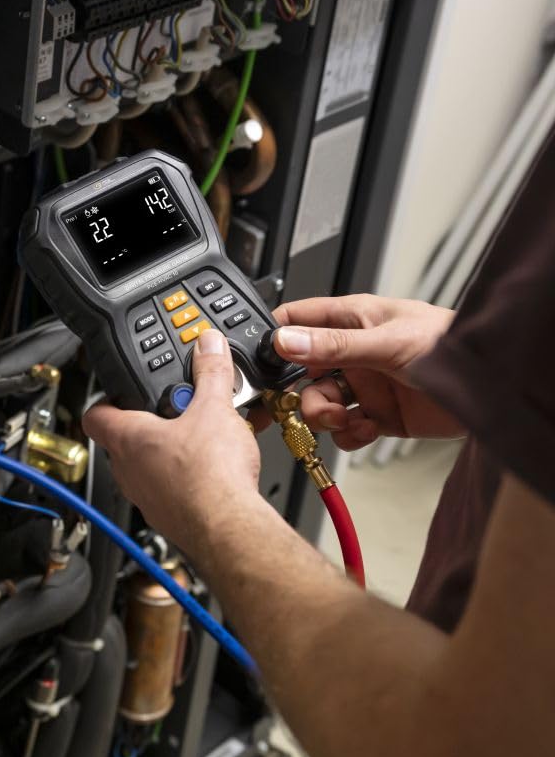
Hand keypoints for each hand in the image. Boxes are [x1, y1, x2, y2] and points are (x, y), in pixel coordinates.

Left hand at [83, 329, 262, 552]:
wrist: (229, 527)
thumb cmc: (210, 476)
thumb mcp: (215, 407)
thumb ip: (211, 372)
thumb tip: (208, 347)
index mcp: (128, 438)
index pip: (95, 414)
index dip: (105, 398)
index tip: (120, 390)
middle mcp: (129, 470)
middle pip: (126, 438)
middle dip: (152, 421)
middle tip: (178, 407)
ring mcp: (147, 496)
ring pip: (151, 465)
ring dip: (173, 448)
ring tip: (206, 434)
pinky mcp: (170, 515)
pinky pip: (173, 487)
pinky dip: (191, 473)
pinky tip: (220, 464)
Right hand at [250, 294, 461, 450]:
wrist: (495, 391)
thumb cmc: (451, 346)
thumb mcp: (386, 343)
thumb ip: (333, 345)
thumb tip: (286, 341)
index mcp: (351, 321)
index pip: (298, 322)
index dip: (275, 339)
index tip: (261, 364)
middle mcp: (353, 353)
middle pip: (302, 373)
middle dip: (298, 394)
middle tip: (305, 407)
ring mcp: (364, 385)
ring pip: (320, 403)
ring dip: (325, 417)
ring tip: (345, 419)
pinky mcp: (378, 415)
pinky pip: (346, 429)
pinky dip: (350, 434)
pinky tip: (368, 428)